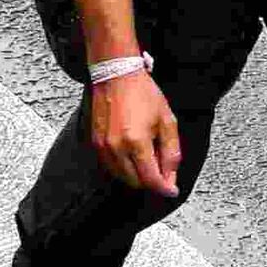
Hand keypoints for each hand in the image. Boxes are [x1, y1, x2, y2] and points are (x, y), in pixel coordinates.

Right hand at [88, 67, 181, 195]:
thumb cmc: (143, 94)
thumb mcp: (167, 121)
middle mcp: (117, 148)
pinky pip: (110, 167)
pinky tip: (133, 155)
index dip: (164, 188)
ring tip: (148, 159)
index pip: (151, 179)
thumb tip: (171, 178)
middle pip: (136, 182)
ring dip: (137, 176)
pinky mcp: (95, 143)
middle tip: (162, 170)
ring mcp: (103, 147)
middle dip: (151, 181)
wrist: (116, 75)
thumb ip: (171, 153)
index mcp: (137, 142)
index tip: (172, 190)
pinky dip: (123, 168)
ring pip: (122, 177)